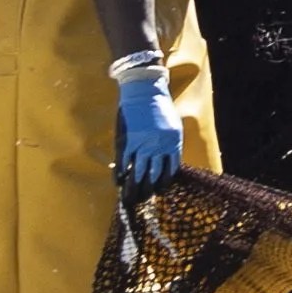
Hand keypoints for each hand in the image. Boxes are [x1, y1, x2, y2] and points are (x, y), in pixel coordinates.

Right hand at [113, 56, 184, 192]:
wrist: (145, 91)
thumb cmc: (160, 108)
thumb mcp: (172, 127)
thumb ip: (169, 145)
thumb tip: (166, 164)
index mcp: (173, 143)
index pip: (170, 171)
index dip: (163, 184)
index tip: (158, 192)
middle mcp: (158, 146)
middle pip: (152, 176)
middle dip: (146, 191)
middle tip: (141, 201)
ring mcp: (141, 144)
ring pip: (136, 173)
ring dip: (132, 188)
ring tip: (129, 198)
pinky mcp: (126, 141)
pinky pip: (122, 163)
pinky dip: (120, 175)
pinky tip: (118, 183)